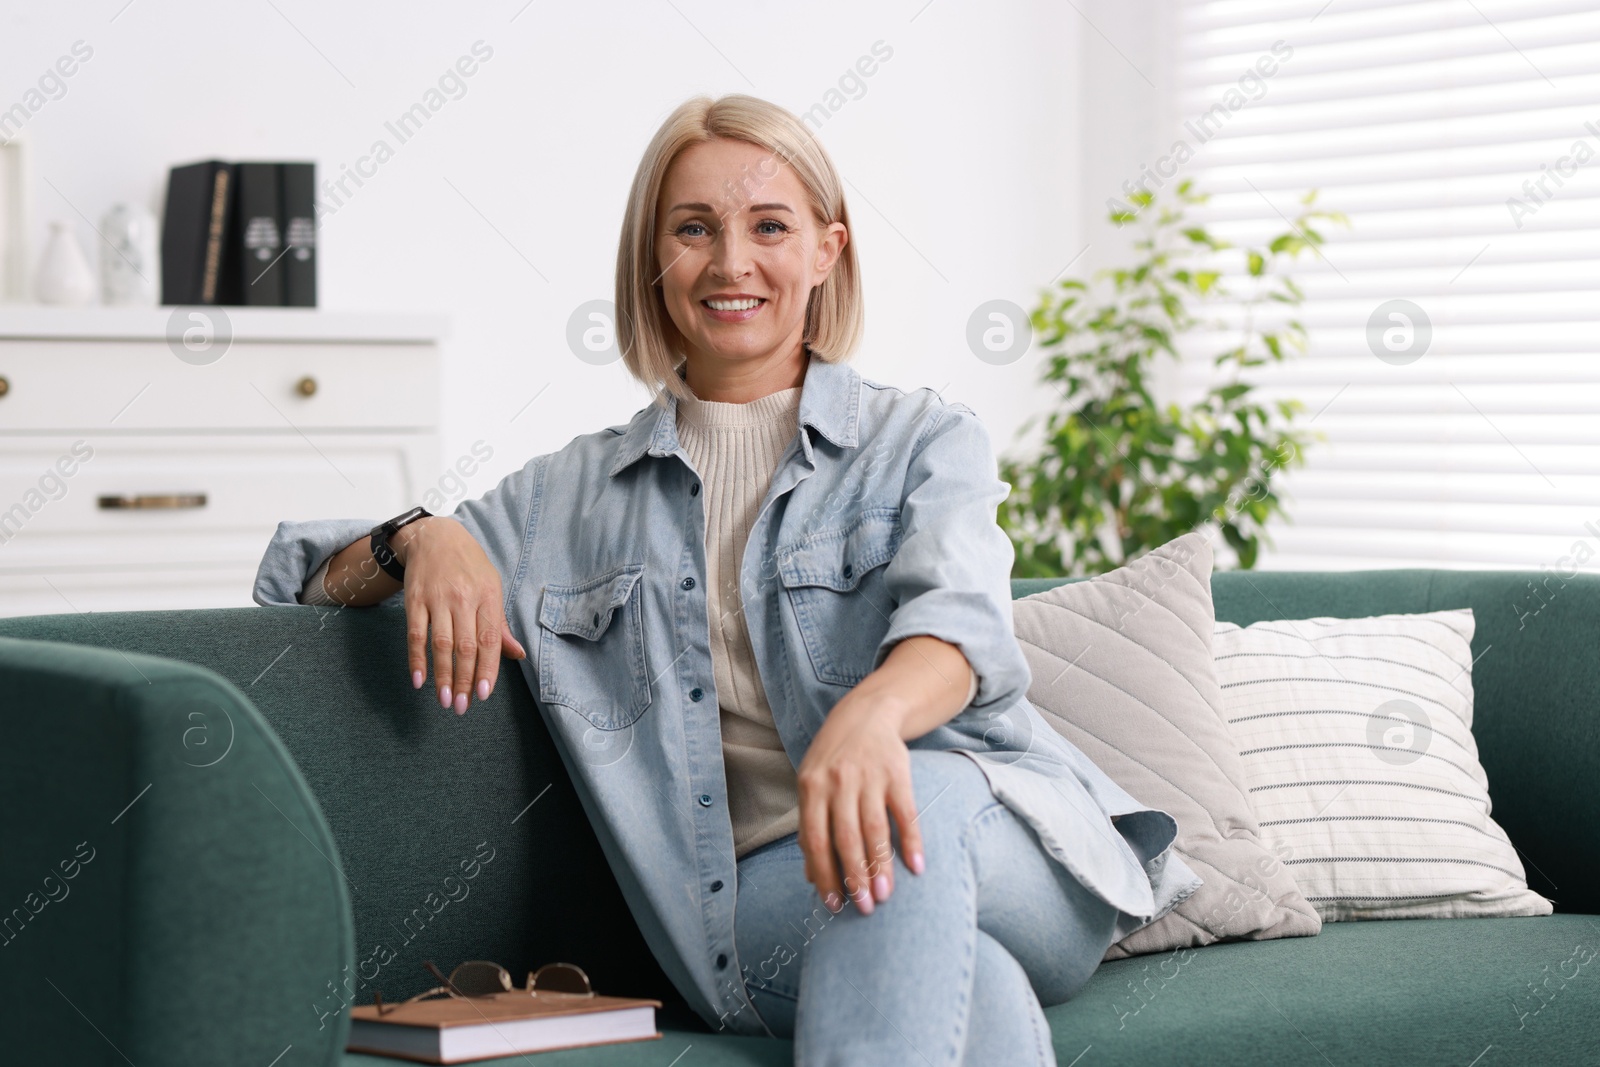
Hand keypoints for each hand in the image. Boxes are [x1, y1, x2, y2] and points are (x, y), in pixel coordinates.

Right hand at [393, 516, 526, 714]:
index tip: (484, 694)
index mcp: (488, 596)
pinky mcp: (415, 600)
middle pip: (465, 646)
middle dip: (464, 680)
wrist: (435, 536)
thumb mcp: (491, 588)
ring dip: (442, 676)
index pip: (489, 640)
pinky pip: (415, 634)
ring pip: (440, 644)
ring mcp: (437, 599)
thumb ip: (500, 625)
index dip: (487, 669)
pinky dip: (416, 659)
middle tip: (462, 707)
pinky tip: (419, 681)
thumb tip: (517, 655)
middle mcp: (463, 598)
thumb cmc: (469, 567)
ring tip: (445, 701)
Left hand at [795, 692, 925, 915]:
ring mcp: (869, 776)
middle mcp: (838, 782)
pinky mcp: (898, 773)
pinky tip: (917, 867)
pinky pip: (905, 813)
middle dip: (855, 877)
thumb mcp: (813, 785)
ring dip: (881, 866)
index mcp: (812, 788)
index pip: (816, 840)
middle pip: (846, 838)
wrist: (866, 714)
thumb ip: (811, 827)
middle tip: (864, 908)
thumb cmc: (834, 760)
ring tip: (886, 895)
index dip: (825, 874)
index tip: (834, 905)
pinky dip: (912, 841)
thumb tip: (811, 877)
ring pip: (874, 829)